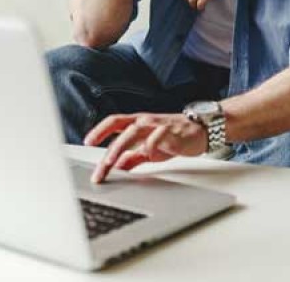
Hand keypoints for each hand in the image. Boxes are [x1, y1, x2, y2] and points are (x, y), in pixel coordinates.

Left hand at [83, 113, 207, 182]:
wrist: (201, 131)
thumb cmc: (173, 138)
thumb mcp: (149, 150)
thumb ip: (132, 157)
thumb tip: (115, 167)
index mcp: (138, 123)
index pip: (114, 122)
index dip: (100, 130)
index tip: (87, 141)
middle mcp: (145, 121)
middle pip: (121, 125)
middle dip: (106, 142)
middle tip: (98, 162)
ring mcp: (158, 125)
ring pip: (135, 130)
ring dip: (121, 146)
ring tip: (112, 161)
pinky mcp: (172, 132)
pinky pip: (159, 136)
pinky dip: (151, 144)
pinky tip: (146, 153)